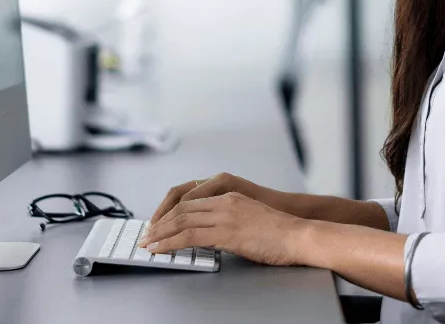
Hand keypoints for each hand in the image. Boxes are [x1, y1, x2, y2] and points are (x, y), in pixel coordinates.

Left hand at [142, 191, 310, 266]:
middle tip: (147, 234)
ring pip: (182, 221)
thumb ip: (229, 218)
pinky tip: (162, 250)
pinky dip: (171, 243)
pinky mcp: (226, 232)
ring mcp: (225, 215)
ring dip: (160, 233)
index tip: (158, 223)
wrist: (298, 235)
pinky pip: (190, 236)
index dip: (169, 211)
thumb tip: (211, 232)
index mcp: (229, 194)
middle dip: (160, 222)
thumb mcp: (249, 216)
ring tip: (148, 243)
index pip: (189, 197)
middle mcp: (224, 200)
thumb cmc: (279, 231)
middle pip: (181, 208)